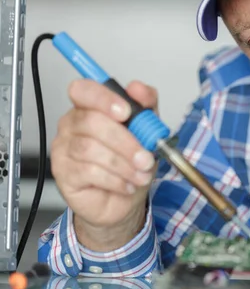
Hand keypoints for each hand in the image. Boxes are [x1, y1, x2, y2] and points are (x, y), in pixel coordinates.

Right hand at [51, 80, 158, 250]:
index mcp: (90, 107)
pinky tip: (126, 185)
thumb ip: (146, 106)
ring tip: (141, 174)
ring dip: (123, 164)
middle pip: (90, 121)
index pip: (83, 90)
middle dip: (125, 141)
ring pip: (90, 149)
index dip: (103, 98)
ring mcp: (63, 148)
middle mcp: (72, 124)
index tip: (127, 112)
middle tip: (146, 157)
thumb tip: (138, 88)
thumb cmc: (132, 161)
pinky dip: (115, 180)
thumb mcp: (148, 131)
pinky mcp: (63, 173)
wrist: (126, 200)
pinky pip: (88, 172)